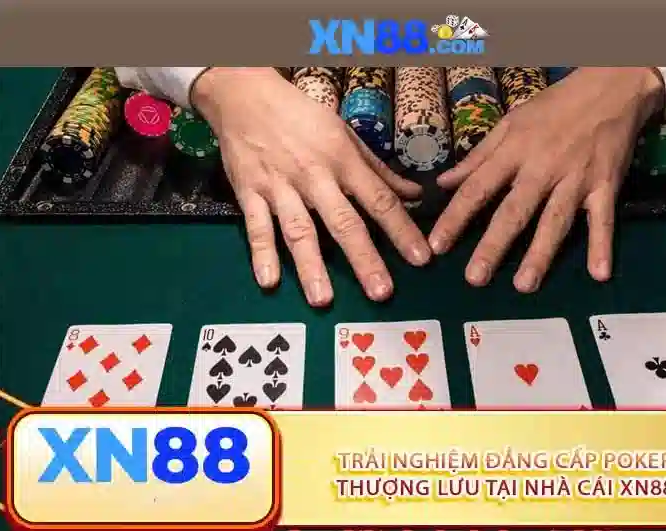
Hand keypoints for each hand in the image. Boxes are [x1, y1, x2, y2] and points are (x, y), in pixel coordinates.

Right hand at [192, 67, 431, 306]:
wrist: (245, 95)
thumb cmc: (302, 116)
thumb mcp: (345, 136)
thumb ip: (378, 170)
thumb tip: (414, 196)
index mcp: (343, 161)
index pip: (379, 200)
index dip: (401, 230)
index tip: (420, 259)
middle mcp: (314, 176)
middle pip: (343, 222)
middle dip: (364, 259)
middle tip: (381, 293)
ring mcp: (280, 186)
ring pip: (299, 230)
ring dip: (311, 266)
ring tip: (323, 299)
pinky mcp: (249, 192)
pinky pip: (255, 227)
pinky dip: (261, 254)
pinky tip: (269, 281)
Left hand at [429, 67, 664, 291]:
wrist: (611, 87)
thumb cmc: (554, 107)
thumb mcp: (510, 123)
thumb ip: (477, 157)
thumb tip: (442, 184)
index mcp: (514, 152)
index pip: (477, 188)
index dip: (456, 217)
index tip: (437, 245)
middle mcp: (542, 168)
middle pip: (514, 212)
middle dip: (493, 246)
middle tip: (475, 278)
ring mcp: (576, 179)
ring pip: (555, 221)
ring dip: (540, 255)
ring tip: (524, 286)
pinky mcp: (606, 186)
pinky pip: (603, 219)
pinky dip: (603, 245)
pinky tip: (599, 275)